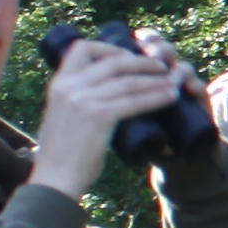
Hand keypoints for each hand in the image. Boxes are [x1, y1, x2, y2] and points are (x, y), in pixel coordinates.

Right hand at [33, 30, 185, 198]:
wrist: (55, 179)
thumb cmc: (60, 155)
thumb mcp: (61, 116)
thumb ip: (75, 102)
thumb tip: (97, 96)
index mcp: (59, 83)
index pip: (82, 48)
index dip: (109, 47)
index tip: (127, 55)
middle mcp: (70, 87)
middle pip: (113, 62)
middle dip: (142, 62)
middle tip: (161, 66)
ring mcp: (83, 100)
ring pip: (128, 82)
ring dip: (155, 80)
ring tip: (173, 81)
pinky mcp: (98, 116)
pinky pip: (133, 102)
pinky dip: (156, 97)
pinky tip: (170, 97)